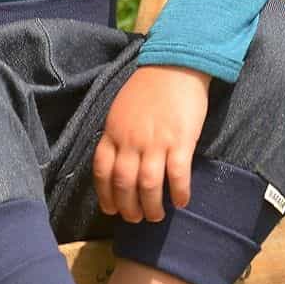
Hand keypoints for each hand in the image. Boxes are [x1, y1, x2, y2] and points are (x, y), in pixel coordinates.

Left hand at [93, 64, 210, 223]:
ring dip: (151, 206)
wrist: (175, 64)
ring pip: (148, 185)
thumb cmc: (148, 87)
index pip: (102, 171)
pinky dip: (179, 192)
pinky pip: (177, 174)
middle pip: (124, 183)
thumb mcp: (121, 110)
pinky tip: (181, 201)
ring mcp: (156, 142)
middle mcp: (131, 140)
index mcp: (113, 132)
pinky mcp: (180, 141)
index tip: (111, 209)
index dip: (105, 194)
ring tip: (156, 216)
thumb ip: (118, 135)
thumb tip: (119, 160)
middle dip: (128, 207)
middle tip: (136, 219)